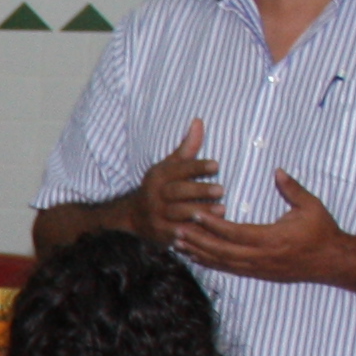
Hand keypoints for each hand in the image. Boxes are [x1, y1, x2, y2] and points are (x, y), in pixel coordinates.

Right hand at [128, 118, 222, 239]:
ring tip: (221, 210)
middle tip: (221, 189)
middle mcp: (155, 195)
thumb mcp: (170, 166)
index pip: (179, 170)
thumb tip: (198, 121)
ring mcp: (156, 215)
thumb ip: (187, 147)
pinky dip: (189, 234)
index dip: (197, 167)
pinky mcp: (159, 233)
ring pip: (178, 214)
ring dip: (199, 212)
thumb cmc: (161, 187)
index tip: (216, 165)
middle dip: (199, 191)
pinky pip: (175, 234)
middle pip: (177, 192)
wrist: (133, 215)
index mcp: (159, 176)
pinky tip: (205, 232)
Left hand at [175, 169, 350, 284]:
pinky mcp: (259, 274)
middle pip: (221, 251)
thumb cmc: (323, 231)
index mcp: (272, 239)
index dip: (213, 224)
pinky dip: (210, 263)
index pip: (235, 233)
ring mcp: (259, 269)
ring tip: (177, 244)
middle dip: (197, 241)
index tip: (195, 213)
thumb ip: (292, 189)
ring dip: (198, 253)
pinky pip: (229, 270)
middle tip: (175, 231)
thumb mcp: (311, 206)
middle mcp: (262, 257)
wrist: (333, 262)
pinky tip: (196, 257)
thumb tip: (277, 171)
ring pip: (222, 263)